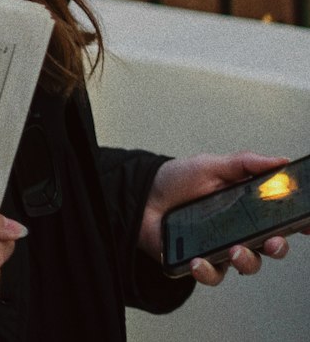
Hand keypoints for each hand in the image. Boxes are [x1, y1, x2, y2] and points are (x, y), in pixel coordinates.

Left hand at [138, 151, 306, 284]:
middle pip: (271, 245)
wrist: (142, 196)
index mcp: (245, 204)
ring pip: (247, 264)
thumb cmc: (177, 180)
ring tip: (234, 250)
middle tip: (273, 241)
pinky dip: (208, 270)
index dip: (298, 223)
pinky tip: (199, 260)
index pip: (279, 215)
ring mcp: (222, 247)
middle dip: (278, 247)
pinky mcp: (202, 262)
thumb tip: (279, 160)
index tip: (308, 225)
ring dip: (247, 260)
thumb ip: (245, 163)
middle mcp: (238, 229)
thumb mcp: (211, 165)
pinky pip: (213, 275)